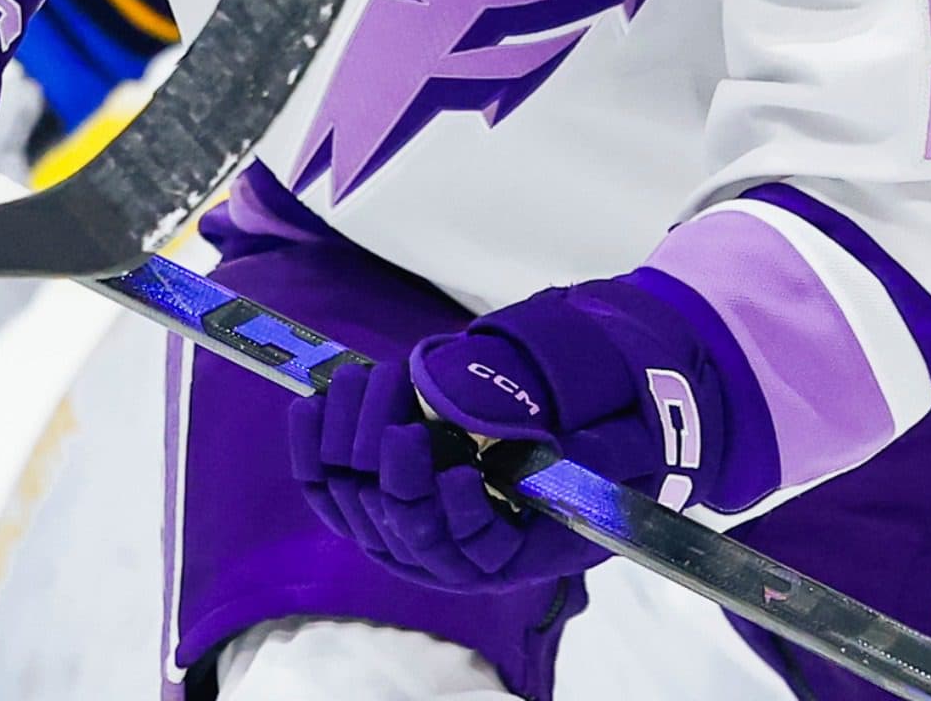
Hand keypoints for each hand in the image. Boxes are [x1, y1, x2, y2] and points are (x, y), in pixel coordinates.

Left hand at [286, 278, 729, 590]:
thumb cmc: (591, 439)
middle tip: (405, 418)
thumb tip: (557, 445)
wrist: (553, 418)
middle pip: (405, 527)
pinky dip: (312, 443)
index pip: (474, 552)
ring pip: (357, 499)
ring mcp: (400, 523)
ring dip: (353, 439)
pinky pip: (322, 483)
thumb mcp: (618, 446)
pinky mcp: (365, 493)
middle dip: (397, 470)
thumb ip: (595, 449)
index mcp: (510, 549)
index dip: (459, 519)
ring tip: (367, 379)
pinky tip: (313, 399)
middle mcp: (448, 548)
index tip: (460, 471)